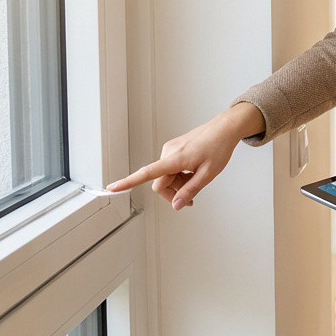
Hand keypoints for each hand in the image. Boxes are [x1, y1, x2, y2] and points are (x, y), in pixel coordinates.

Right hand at [106, 102, 265, 209]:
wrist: (224, 129)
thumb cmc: (218, 148)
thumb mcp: (208, 174)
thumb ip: (190, 191)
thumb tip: (175, 205)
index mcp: (175, 158)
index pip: (146, 173)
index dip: (128, 182)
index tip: (112, 188)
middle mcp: (168, 152)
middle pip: (159, 183)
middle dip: (173, 192)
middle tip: (191, 197)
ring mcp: (169, 150)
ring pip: (165, 177)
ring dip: (178, 184)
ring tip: (196, 178)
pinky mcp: (172, 149)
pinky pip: (170, 169)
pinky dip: (179, 175)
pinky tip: (193, 171)